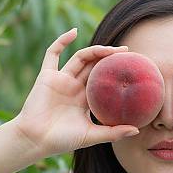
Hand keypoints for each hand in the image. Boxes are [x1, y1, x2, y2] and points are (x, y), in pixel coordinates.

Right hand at [12, 28, 139, 157]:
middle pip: (95, 66)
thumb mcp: (91, 136)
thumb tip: (136, 130)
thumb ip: (113, 133)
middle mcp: (74, 87)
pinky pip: (53, 54)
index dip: (116, 72)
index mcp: (85, 99)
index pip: (104, 80)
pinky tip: (74, 31)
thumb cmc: (61, 140)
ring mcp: (61, 80)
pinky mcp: (47, 76)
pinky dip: (61, 41)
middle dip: (110, 57)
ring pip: (80, 58)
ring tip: (111, 48)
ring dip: (95, 50)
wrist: (35, 140)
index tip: (132, 67)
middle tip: (127, 52)